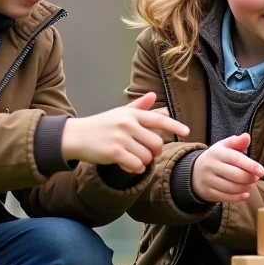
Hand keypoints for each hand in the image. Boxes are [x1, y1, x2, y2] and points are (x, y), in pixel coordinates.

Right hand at [62, 92, 189, 172]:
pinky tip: (128, 164)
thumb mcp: (119, 113)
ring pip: (147, 156)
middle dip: (154, 151)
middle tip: (145, 152)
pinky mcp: (114, 152)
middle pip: (156, 143)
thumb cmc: (100, 125)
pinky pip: (137, 165)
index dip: (175, 126)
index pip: (158, 119)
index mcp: (132, 114)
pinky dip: (136, 168)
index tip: (187, 132)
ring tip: (131, 157)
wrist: (76, 136)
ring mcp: (121, 138)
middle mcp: (128, 124)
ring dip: (143, 161)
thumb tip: (154, 96)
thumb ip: (139, 107)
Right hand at [191, 133, 263, 203]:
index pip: (236, 159)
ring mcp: (208, 180)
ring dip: (245, 188)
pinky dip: (238, 197)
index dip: (251, 166)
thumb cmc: (216, 158)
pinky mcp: (208, 192)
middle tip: (256, 178)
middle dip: (249, 178)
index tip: (262, 171)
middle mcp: (211, 166)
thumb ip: (237, 142)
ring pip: (231, 188)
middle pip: (235, 175)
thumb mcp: (224, 146)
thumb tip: (247, 136)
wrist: (194, 171)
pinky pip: (226, 197)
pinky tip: (246, 194)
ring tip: (250, 185)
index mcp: (217, 153)